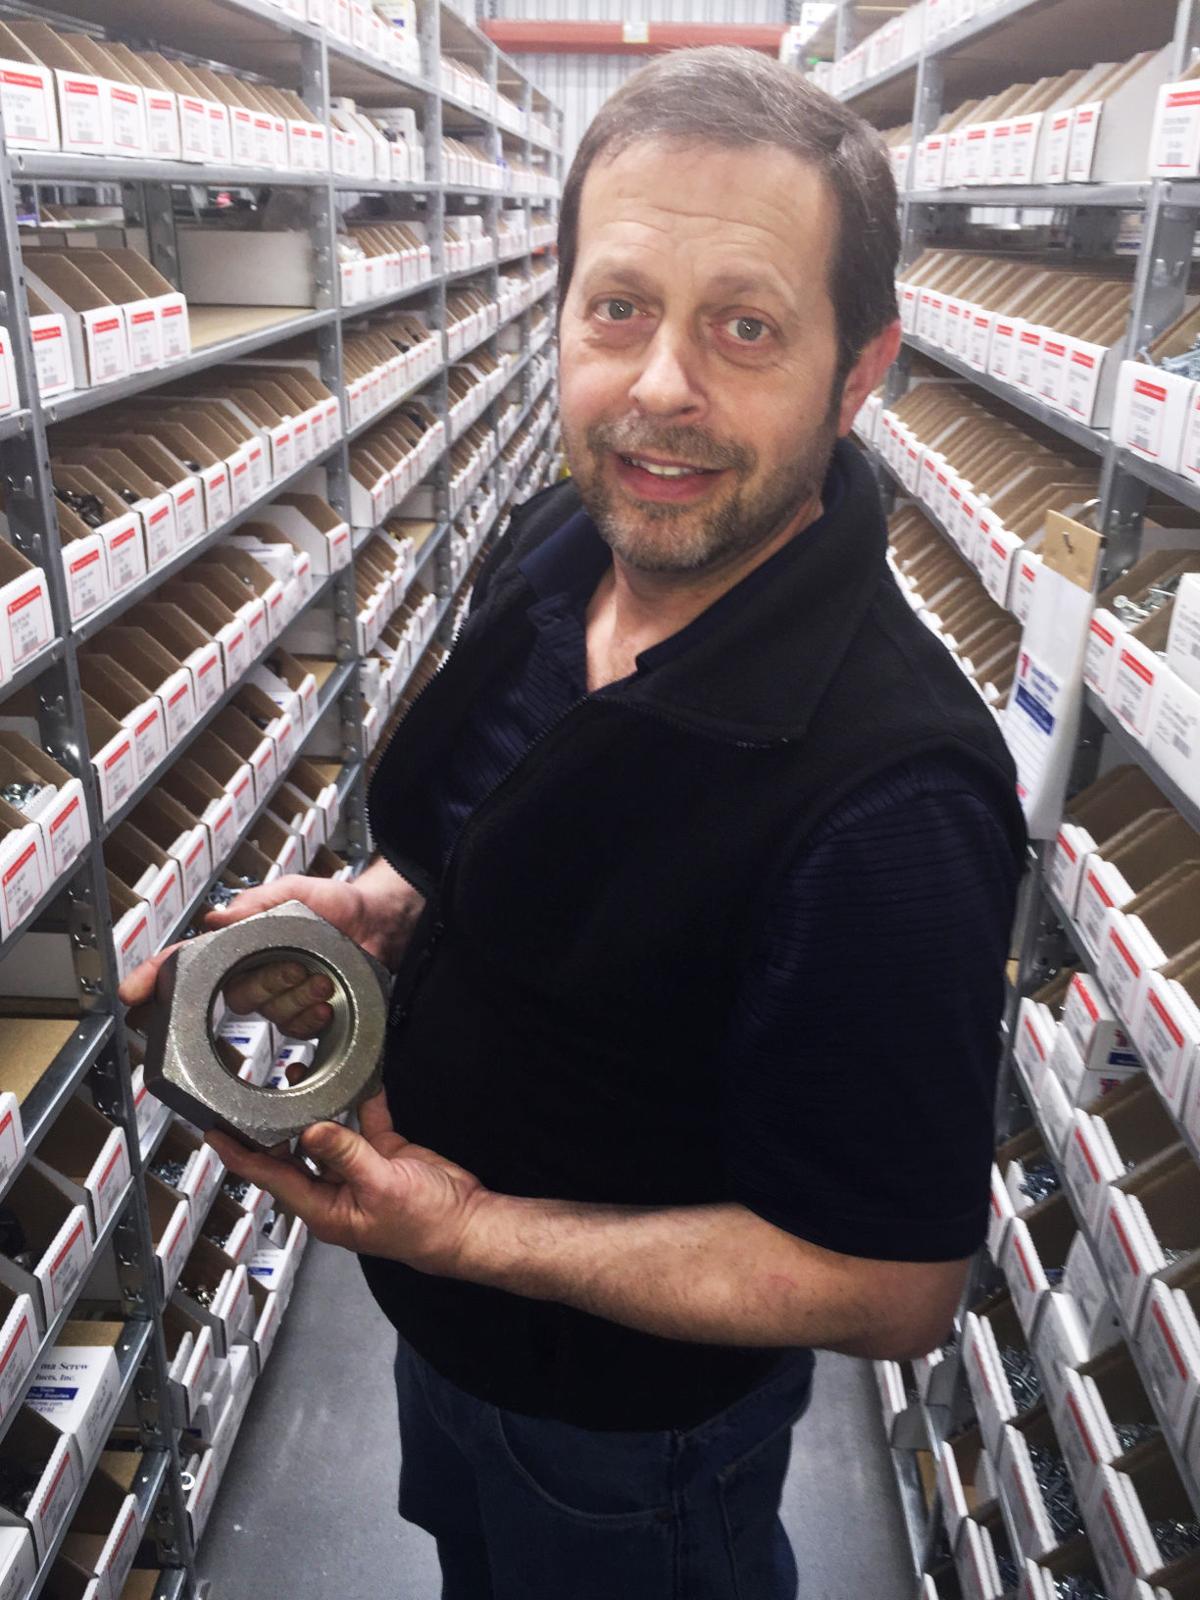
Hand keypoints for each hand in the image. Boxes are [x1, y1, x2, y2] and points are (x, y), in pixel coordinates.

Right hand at [117, 874, 388, 1036]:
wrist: (381, 923)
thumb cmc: (339, 903)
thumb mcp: (297, 892)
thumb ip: (259, 903)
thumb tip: (217, 918)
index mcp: (242, 945)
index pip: (190, 964)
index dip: (158, 978)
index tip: (133, 993)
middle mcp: (254, 973)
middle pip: (239, 996)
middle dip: (270, 983)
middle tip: (298, 965)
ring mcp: (278, 997)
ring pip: (271, 1015)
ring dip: (299, 997)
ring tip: (323, 976)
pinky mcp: (303, 1017)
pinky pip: (297, 1031)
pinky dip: (315, 1015)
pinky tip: (328, 1001)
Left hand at [206, 1092, 489, 1273]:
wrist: (467, 1222)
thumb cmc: (425, 1225)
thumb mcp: (381, 1187)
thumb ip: (345, 1155)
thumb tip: (310, 1130)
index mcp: (324, 1209)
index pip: (269, 1177)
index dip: (240, 1155)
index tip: (214, 1133)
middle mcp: (334, 1190)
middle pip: (292, 1153)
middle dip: (272, 1124)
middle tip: (251, 1092)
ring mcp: (358, 1172)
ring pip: (326, 1134)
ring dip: (313, 1108)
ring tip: (298, 1076)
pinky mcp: (384, 1155)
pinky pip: (365, 1123)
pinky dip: (361, 1101)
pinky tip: (359, 1080)